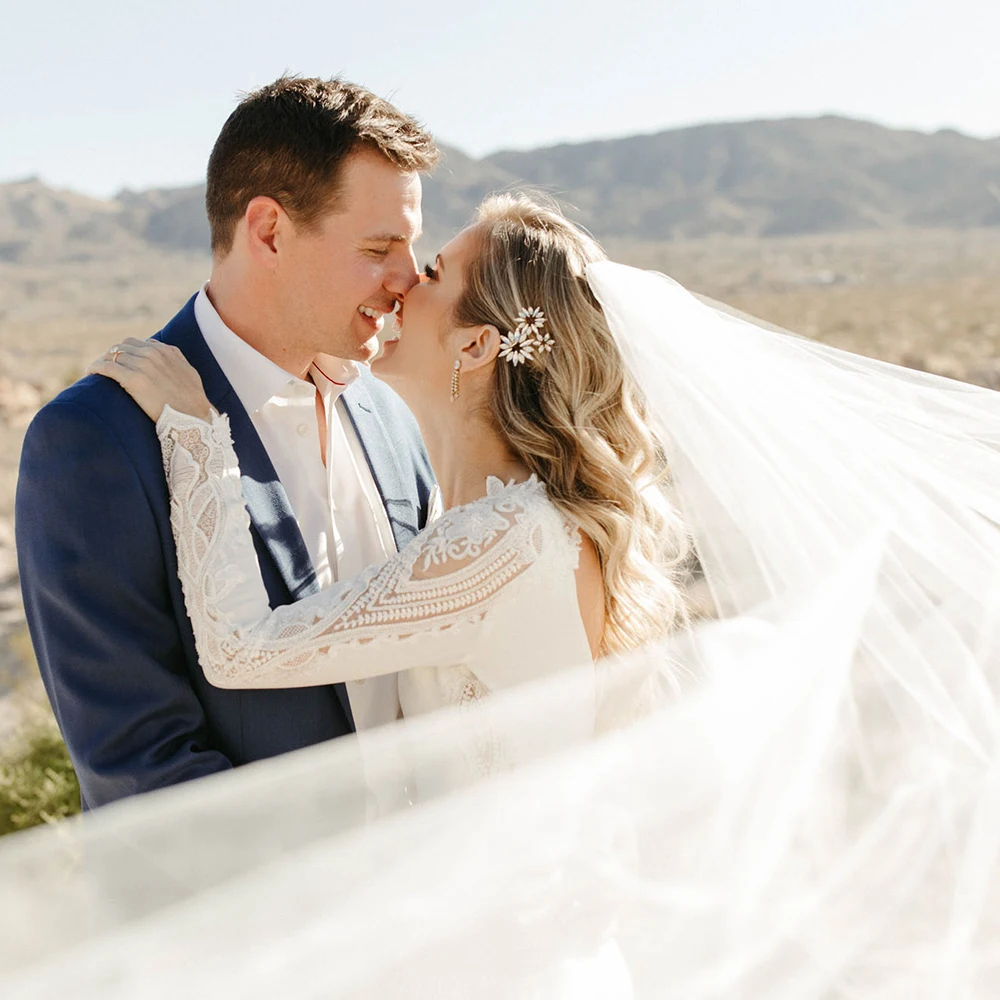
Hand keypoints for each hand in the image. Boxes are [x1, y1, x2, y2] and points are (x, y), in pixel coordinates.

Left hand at [87, 339, 212, 422]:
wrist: (193, 416)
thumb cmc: (193, 400)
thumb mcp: (188, 372)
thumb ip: (175, 358)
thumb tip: (164, 351)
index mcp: (166, 351)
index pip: (136, 343)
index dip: (125, 352)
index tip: (120, 362)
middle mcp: (153, 353)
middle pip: (122, 347)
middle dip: (112, 356)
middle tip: (105, 369)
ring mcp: (142, 365)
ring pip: (112, 355)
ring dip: (102, 362)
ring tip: (96, 372)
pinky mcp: (133, 379)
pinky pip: (106, 367)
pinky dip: (96, 367)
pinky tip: (90, 373)